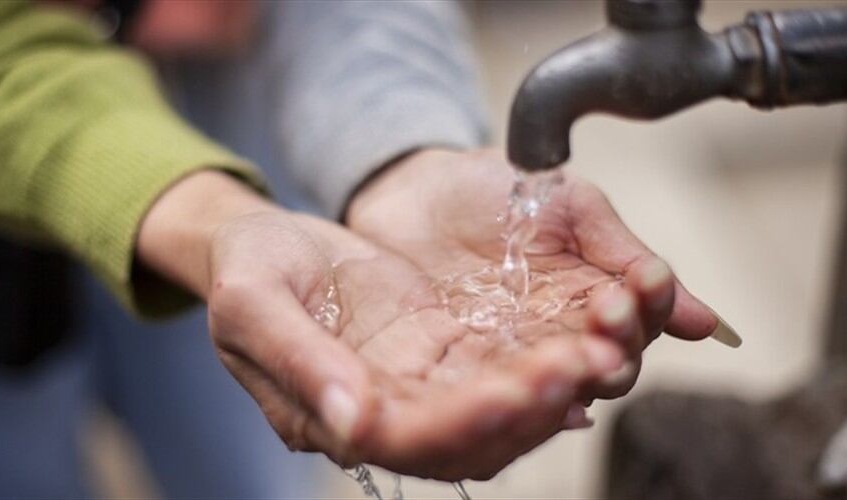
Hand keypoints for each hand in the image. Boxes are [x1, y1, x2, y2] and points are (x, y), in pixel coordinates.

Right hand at [137, 171, 627, 480]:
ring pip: (494, 409)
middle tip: (582, 367)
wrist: (264, 244)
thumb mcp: (253, 305)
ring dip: (548, 390)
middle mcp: (381, 413)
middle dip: (528, 408)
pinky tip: (584, 343)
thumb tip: (354, 424)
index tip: (515, 389)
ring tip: (599, 353)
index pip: (406, 438)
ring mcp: (414, 384)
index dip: (462, 422)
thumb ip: (299, 362)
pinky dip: (541, 362)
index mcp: (327, 416)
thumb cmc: (247, 269)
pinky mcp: (439, 351)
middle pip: (468, 436)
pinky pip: (499, 367)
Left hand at [347, 148, 720, 400]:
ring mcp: (505, 361)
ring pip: (553, 394)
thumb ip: (622, 254)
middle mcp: (555, 343)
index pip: (635, 328)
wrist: (410, 191)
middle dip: (613, 349)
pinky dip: (511, 404)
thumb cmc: (491, 193)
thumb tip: (705, 320)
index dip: (645, 310)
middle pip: (603, 371)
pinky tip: (522, 393)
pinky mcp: (453, 376)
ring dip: (569, 381)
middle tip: (607, 318)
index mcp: (589, 302)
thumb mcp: (567, 205)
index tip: (641, 282)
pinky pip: (489, 401)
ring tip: (571, 360)